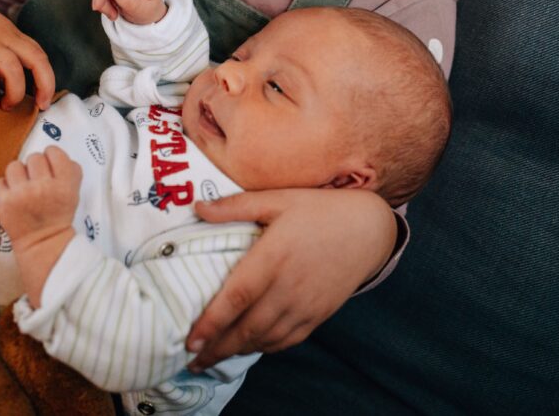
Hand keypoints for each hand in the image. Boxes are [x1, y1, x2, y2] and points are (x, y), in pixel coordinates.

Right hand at [0, 0, 54, 109]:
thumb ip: (5, 47)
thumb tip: (11, 76)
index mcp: (12, 33)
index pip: (40, 54)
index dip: (48, 78)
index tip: (45, 97)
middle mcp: (5, 38)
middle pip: (37, 61)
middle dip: (45, 86)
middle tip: (40, 106)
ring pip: (14, 73)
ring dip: (15, 94)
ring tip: (6, 105)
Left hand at [0, 146, 81, 304]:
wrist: (42, 243)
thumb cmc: (58, 215)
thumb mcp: (74, 192)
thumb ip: (70, 170)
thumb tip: (53, 154)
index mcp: (64, 184)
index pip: (54, 152)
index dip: (51, 158)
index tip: (50, 169)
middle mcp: (43, 187)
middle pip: (34, 157)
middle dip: (35, 168)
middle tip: (37, 181)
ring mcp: (21, 194)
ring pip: (14, 166)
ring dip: (18, 175)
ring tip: (22, 187)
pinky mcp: (3, 202)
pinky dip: (4, 188)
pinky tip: (12, 196)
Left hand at [185, 188, 396, 370]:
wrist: (367, 228)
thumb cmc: (319, 209)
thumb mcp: (278, 199)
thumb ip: (236, 206)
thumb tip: (197, 207)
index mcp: (274, 256)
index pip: (237, 297)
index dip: (212, 322)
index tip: (190, 340)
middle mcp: (289, 286)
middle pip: (247, 328)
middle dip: (217, 348)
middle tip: (192, 359)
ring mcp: (306, 304)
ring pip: (266, 338)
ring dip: (237, 350)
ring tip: (212, 356)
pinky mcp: (319, 314)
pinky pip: (287, 339)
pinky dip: (264, 347)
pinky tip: (248, 346)